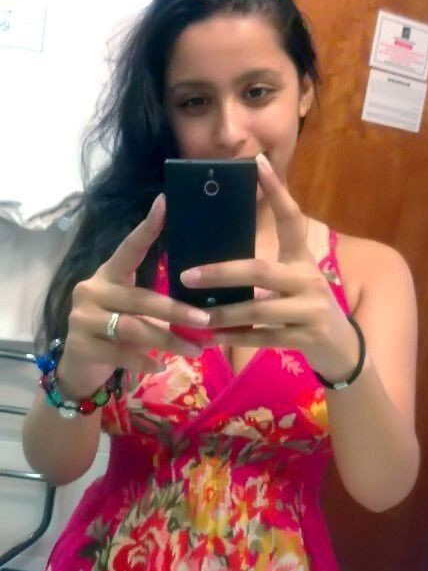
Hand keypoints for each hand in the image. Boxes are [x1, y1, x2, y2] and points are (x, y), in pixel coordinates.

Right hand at [57, 194, 209, 398]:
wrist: (78, 367)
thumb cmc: (113, 333)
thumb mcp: (131, 310)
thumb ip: (154, 304)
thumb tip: (203, 307)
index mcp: (107, 276)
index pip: (128, 249)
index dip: (147, 228)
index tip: (165, 203)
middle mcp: (92, 291)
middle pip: (140, 299)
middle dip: (176, 311)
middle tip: (205, 320)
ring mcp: (83, 318)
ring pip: (134, 328)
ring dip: (168, 340)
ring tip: (195, 350)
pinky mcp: (81, 345)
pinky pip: (120, 353)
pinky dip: (144, 360)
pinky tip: (160, 365)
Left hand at [180, 154, 359, 382]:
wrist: (341, 347)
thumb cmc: (308, 308)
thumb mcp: (295, 280)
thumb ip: (266, 269)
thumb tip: (217, 258)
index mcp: (302, 259)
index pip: (291, 219)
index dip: (276, 191)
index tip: (257, 162)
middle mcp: (308, 280)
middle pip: (259, 271)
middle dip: (221, 273)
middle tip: (188, 275)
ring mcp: (310, 310)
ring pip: (257, 310)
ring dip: (222, 313)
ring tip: (194, 314)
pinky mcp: (306, 338)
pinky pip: (263, 338)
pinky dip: (235, 338)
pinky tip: (212, 337)